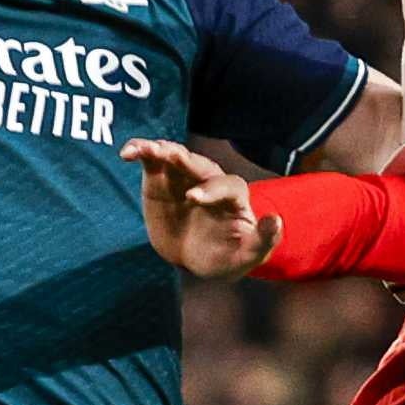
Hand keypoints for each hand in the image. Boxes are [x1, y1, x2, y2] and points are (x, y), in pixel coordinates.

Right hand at [121, 138, 275, 277]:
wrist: (196, 256)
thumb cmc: (226, 256)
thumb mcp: (248, 255)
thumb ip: (263, 241)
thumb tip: (276, 220)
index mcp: (234, 197)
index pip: (228, 186)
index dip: (212, 189)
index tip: (193, 199)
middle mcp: (210, 180)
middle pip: (200, 164)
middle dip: (185, 160)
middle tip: (168, 157)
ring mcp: (185, 176)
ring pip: (175, 155)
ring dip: (160, 149)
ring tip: (142, 149)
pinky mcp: (161, 178)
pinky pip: (152, 160)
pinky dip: (141, 151)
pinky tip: (128, 152)